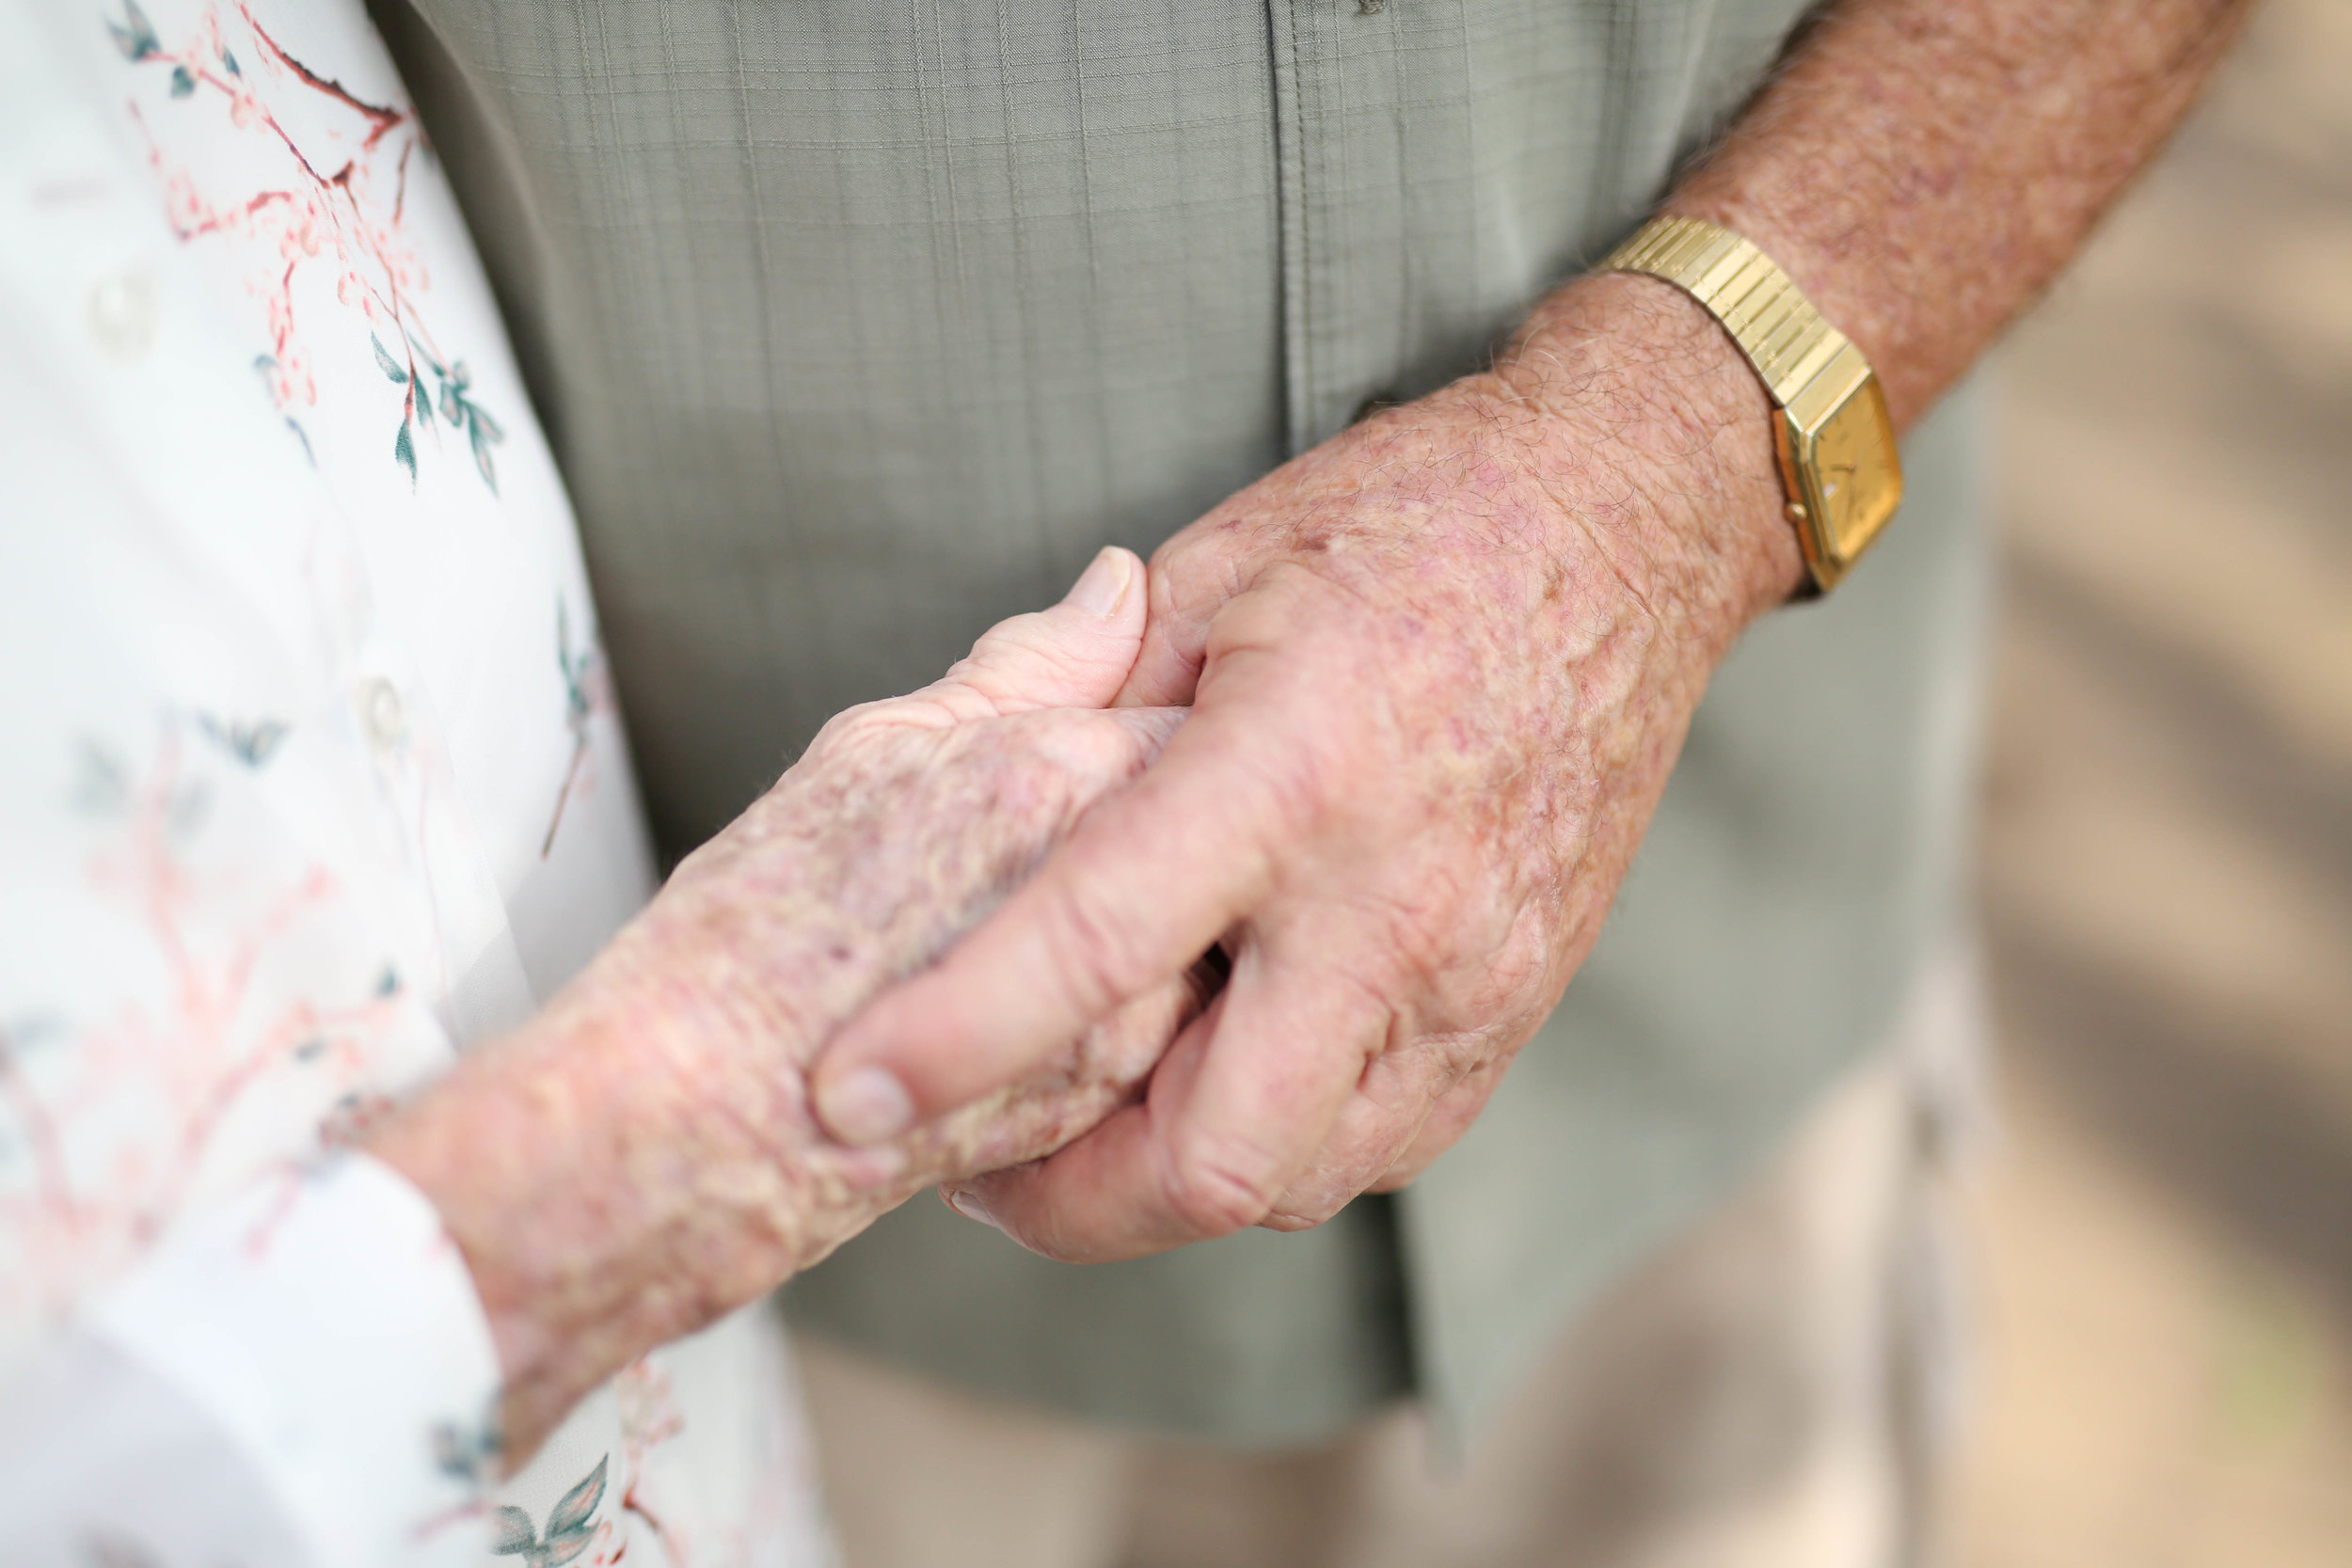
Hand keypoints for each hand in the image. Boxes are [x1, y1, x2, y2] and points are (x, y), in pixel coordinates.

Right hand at [371, 547, 1202, 1461]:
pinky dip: (1119, 1026)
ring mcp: (1134, 1014)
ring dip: (1158, 942)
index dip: (1157, 740)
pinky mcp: (1119, 1113)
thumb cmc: (765, 922)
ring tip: (1025, 958)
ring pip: (1207, 953)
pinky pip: (1169, 1050)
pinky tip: (1037, 1029)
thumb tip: (1120, 583)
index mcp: (1077, 770)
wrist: (706, 1115)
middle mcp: (1132, 894)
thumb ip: (1027, 665)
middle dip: (1176, 845)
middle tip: (1051, 871)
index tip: (1109, 765)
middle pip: (1227, 843)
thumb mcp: (883, 748)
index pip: (1204, 719)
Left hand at [810, 274, 1805, 1261]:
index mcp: (1290, 772)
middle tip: (977, 1154)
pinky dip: (1278, 1138)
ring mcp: (1473, 974)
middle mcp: (1390, 904)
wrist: (1628, 522)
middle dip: (1066, 1204)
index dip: (952, 1040)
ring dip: (1169, 1176)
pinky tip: (1223, 1065)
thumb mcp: (1221, 565)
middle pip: (1213, 1161)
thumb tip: (976, 772)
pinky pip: (1377, 1140)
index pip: (1093, 949)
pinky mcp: (1517, 1004)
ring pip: (1298, 1181)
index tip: (842, 1099)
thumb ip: (1082, 692)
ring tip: (1093, 1109)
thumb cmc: (1417, 521)